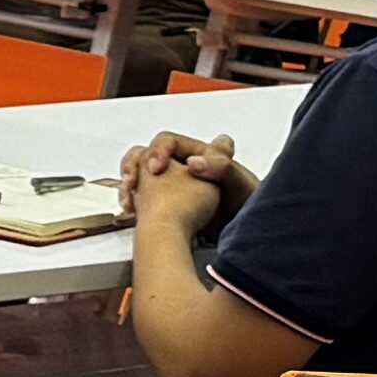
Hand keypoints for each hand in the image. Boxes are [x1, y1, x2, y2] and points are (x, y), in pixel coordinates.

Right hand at [115, 127, 249, 232]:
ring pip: (140, 176)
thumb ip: (219, 167)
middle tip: (132, 182)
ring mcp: (174, 186)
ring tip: (128, 199)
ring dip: (129, 184)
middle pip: (147, 157)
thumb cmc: (247, 205)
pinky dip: (133, 202)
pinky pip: (141, 197)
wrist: (247, 234)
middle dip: (133, 167)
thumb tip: (193, 162)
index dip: (158, 151)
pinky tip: (132, 210)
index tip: (156, 168)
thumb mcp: (238, 183)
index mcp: (199, 155)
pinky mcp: (169, 206)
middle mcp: (184, 168)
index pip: (168, 142)